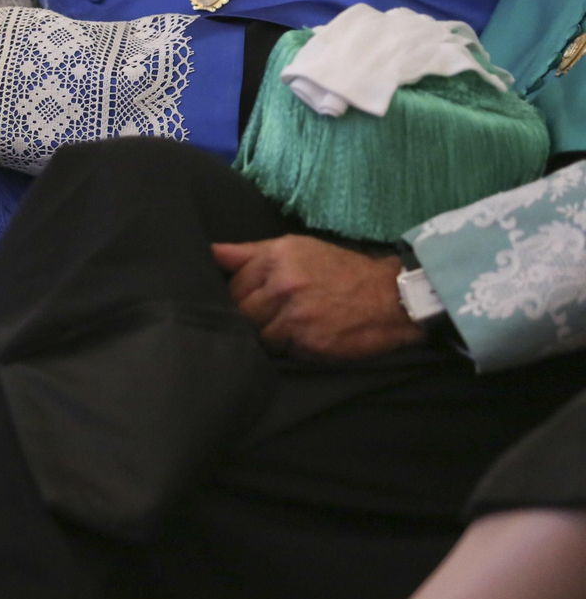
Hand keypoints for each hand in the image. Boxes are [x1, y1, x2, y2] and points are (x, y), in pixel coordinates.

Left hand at [212, 236, 425, 360]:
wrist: (390, 298)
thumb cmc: (340, 270)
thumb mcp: (296, 248)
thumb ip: (249, 253)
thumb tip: (209, 253)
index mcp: (277, 256)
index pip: (233, 283)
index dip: (237, 295)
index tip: (250, 299)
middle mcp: (283, 283)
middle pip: (239, 310)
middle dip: (248, 316)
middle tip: (268, 315)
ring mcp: (295, 314)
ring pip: (256, 333)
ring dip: (266, 334)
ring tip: (286, 327)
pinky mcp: (308, 341)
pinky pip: (279, 350)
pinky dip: (285, 347)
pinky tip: (302, 338)